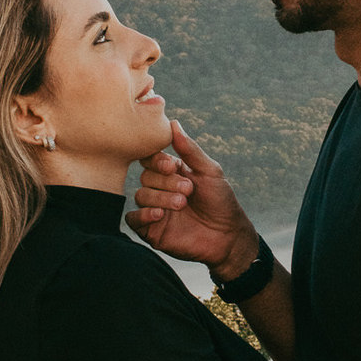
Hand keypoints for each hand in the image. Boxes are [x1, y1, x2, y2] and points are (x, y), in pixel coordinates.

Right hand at [126, 121, 255, 273]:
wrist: (227, 237)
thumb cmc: (222, 202)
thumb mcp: (210, 171)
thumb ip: (190, 149)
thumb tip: (173, 123)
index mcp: (172, 173)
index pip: (151, 159)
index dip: (158, 161)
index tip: (172, 166)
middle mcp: (160, 189)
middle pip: (145, 176)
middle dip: (166, 182)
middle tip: (188, 190)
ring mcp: (154, 209)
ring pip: (140, 195)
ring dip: (160, 197)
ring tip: (181, 204)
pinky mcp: (151, 229)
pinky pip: (133, 219)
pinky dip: (143, 214)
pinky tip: (160, 214)